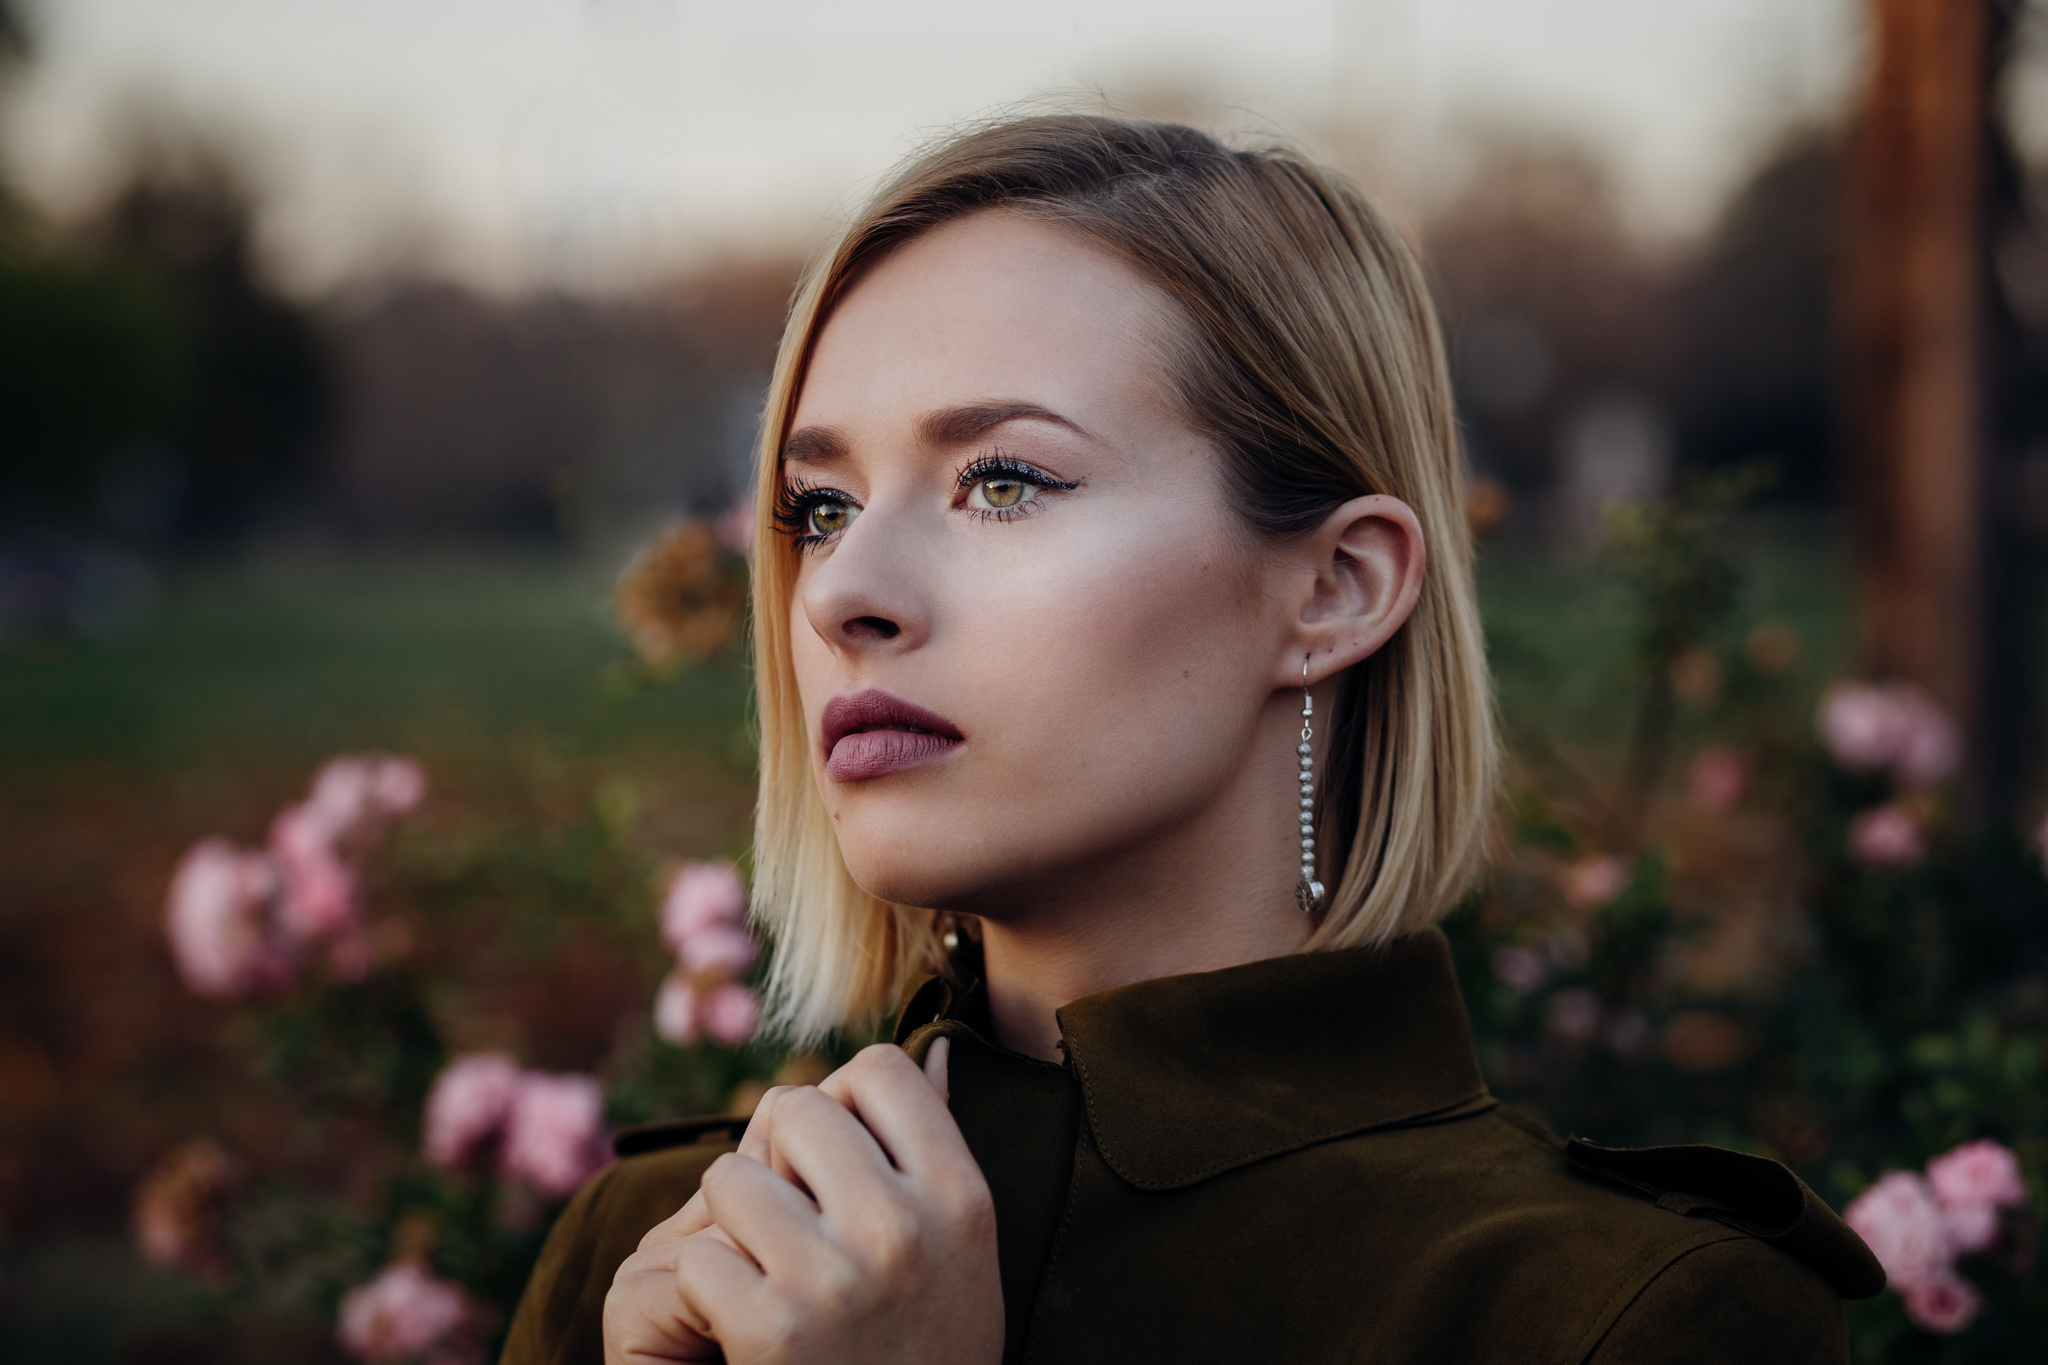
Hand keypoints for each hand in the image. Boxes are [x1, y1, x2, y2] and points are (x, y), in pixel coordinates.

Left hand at [602, 1040, 1002, 1364]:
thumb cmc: (927, 1350)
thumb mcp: (961, 1254)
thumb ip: (938, 1152)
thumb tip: (940, 1049)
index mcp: (961, 1199)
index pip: (881, 1070)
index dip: (844, 1101)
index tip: (839, 1158)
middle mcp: (903, 1229)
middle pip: (796, 1109)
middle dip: (777, 1160)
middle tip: (791, 1223)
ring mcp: (835, 1278)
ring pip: (731, 1178)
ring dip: (731, 1226)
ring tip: (765, 1275)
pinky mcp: (771, 1330)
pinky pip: (699, 1259)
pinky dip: (704, 1296)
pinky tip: (741, 1331)